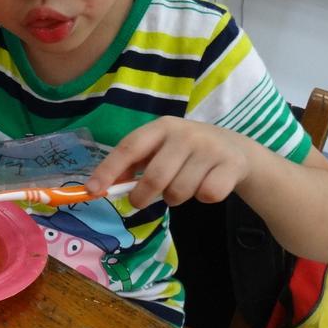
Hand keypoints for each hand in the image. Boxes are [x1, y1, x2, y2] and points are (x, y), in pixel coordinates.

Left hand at [85, 116, 252, 207]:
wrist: (235, 149)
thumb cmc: (186, 151)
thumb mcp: (161, 148)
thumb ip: (134, 164)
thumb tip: (101, 186)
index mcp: (162, 127)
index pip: (129, 147)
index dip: (109, 170)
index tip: (92, 190)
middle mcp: (185, 134)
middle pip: (155, 178)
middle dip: (141, 197)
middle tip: (141, 201)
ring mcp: (210, 149)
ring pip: (179, 192)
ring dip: (175, 198)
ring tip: (182, 185)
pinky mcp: (230, 166)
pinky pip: (206, 196)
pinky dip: (202, 198)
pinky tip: (206, 184)